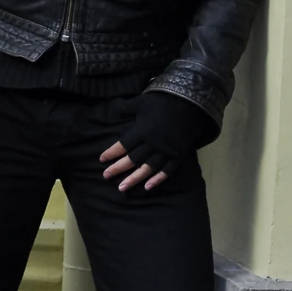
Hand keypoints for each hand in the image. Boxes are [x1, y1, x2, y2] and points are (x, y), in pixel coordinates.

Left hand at [100, 91, 215, 190]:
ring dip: (134, 179)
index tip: (101, 159)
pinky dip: (157, 179)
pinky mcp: (178, 155)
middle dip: (118, 168)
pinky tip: (147, 187)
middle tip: (106, 176)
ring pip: (147, 168)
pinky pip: (167, 170)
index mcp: (142, 130)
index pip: (123, 145)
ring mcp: (166, 150)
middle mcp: (153, 143)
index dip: (112, 153)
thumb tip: (111, 109)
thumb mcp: (140, 102)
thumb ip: (125, 108)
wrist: (189, 103)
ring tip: (122, 188)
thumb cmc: (161, 101)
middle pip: (133, 159)